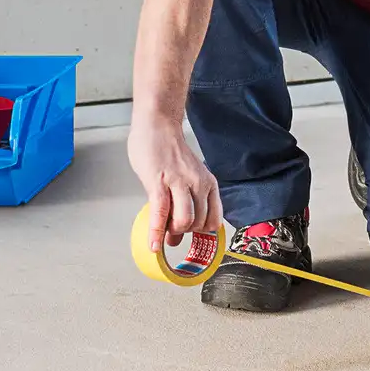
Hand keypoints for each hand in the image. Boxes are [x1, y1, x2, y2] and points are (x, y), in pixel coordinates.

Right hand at [127, 117, 222, 252]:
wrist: (158, 125)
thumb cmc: (169, 152)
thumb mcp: (186, 178)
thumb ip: (183, 205)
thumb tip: (174, 237)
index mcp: (208, 183)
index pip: (215, 220)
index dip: (203, 235)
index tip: (192, 240)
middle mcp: (198, 183)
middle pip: (199, 224)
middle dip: (184, 233)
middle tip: (171, 231)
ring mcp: (179, 183)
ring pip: (185, 221)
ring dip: (172, 232)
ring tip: (162, 232)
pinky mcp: (159, 183)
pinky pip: (160, 213)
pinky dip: (156, 232)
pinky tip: (154, 245)